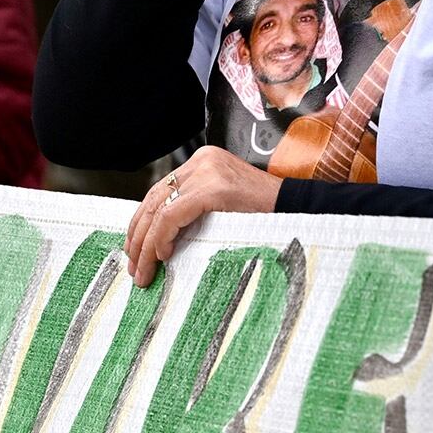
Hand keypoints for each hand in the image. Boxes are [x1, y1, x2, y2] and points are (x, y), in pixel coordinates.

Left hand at [125, 146, 281, 287]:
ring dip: (145, 245)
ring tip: (142, 272)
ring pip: (158, 210)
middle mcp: (201, 161)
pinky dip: (161, 239)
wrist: (298, 212)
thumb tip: (159, 240)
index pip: (159, 192)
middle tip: (134, 268)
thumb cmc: (263, 216)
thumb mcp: (222, 207)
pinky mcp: (213, 188)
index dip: (142, 224)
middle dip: (138, 237)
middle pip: (154, 199)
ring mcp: (207, 171)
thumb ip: (194, 210)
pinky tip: (162, 256)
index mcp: (203, 161)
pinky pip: (172, 216)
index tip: (136, 252)